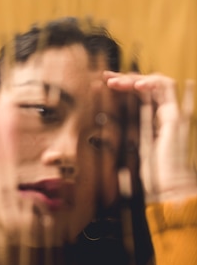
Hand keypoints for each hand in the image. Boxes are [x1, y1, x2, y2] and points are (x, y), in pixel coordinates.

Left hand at [104, 71, 196, 202]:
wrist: (167, 187)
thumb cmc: (147, 176)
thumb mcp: (123, 153)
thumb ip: (113, 143)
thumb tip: (90, 137)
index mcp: (149, 122)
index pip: (135, 96)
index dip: (119, 88)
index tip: (100, 85)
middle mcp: (160, 115)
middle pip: (144, 86)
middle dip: (123, 78)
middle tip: (105, 77)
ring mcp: (169, 113)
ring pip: (155, 82)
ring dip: (134, 78)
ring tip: (116, 82)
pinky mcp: (174, 115)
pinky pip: (167, 88)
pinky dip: (151, 81)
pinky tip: (136, 85)